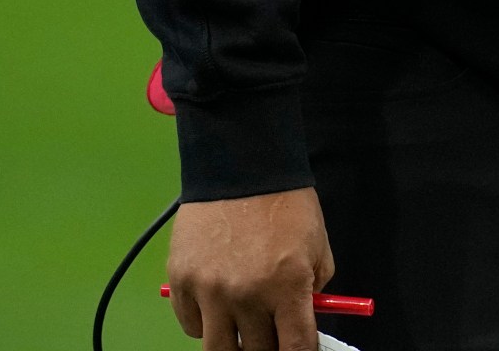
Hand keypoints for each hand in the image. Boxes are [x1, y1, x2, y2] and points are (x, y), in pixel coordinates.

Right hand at [164, 187, 335, 350]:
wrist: (241, 165)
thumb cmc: (285, 205)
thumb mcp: (317, 247)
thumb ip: (313, 291)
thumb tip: (303, 324)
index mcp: (287, 285)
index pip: (295, 348)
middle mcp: (246, 294)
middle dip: (268, 347)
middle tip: (271, 335)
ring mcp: (209, 290)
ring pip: (218, 350)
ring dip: (234, 343)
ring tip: (243, 327)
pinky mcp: (180, 282)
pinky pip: (191, 326)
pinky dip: (205, 323)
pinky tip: (217, 304)